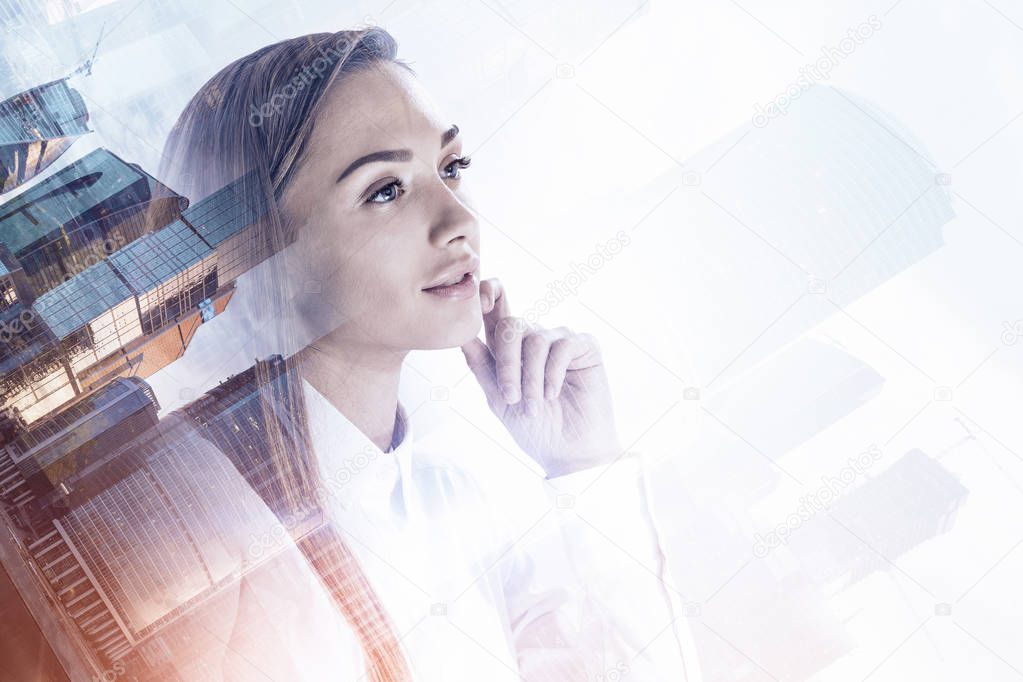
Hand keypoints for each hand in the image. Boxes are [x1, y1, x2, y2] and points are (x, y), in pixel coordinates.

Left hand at [460, 278, 622, 476]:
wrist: (569, 452)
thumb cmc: (534, 429)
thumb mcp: (499, 400)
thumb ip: (482, 367)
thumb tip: (460, 335)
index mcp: (509, 348)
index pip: (496, 309)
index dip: (488, 294)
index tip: (481, 298)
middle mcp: (534, 338)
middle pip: (511, 325)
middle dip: (507, 362)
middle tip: (511, 397)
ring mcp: (560, 340)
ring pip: (535, 339)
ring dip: (531, 377)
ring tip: (535, 407)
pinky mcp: (585, 347)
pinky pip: (563, 345)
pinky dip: (553, 372)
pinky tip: (553, 395)